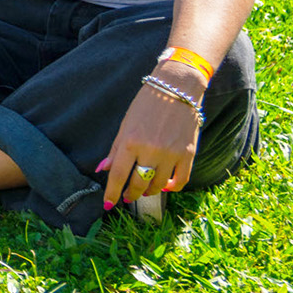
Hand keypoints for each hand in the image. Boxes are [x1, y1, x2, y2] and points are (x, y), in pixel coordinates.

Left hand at [100, 66, 204, 208]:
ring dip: (149, 191)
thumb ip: (115, 150)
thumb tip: (103, 170)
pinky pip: (180, 180)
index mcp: (130, 142)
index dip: (111, 193)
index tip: (107, 204)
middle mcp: (151, 150)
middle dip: (130, 194)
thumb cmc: (146, 105)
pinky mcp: (189, 153)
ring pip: (158, 184)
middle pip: (138, 183)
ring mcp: (171, 153)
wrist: (176, 89)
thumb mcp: (125, 125)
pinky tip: (164, 186)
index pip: (118, 176)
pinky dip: (171, 187)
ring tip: (143, 190)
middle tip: (126, 197)